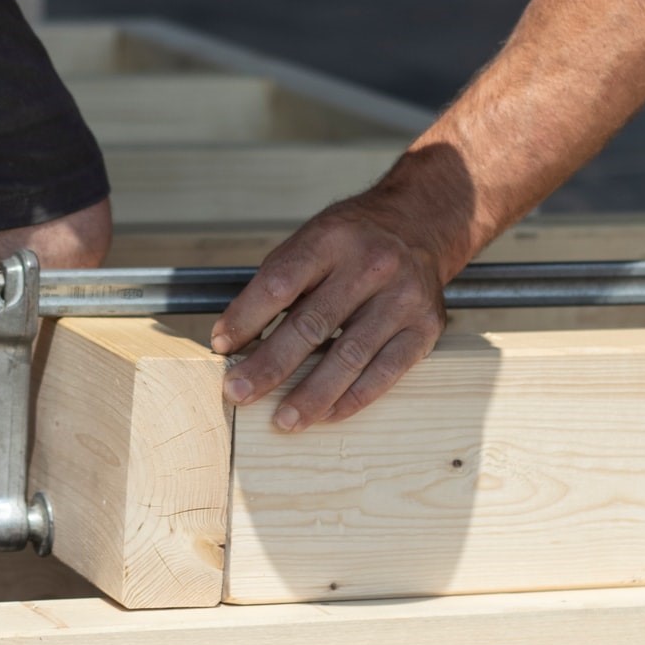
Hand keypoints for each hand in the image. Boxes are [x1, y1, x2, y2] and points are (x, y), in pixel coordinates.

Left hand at [210, 187, 447, 430]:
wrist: (420, 224)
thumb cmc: (352, 240)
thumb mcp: (312, 240)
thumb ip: (277, 284)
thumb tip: (235, 340)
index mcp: (331, 239)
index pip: (280, 284)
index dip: (246, 318)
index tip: (220, 347)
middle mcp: (370, 266)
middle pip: (311, 325)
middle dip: (269, 365)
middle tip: (238, 393)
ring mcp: (402, 299)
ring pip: (349, 356)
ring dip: (311, 394)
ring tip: (283, 420)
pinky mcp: (424, 329)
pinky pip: (385, 373)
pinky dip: (352, 398)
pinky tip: (327, 414)